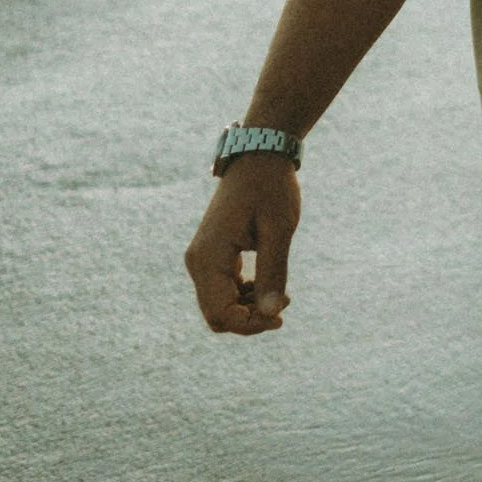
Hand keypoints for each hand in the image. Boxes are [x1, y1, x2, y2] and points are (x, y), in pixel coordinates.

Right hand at [184, 153, 298, 333]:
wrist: (259, 156)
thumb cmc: (271, 188)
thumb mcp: (279, 230)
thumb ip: (273, 273)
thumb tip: (271, 314)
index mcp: (209, 257)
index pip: (221, 313)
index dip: (250, 324)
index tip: (281, 316)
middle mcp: (198, 261)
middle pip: (216, 315)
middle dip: (249, 319)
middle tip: (283, 303)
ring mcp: (203, 259)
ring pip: (219, 305)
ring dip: (248, 309)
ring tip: (281, 293)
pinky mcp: (212, 256)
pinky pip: (223, 291)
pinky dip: (244, 296)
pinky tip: (269, 285)